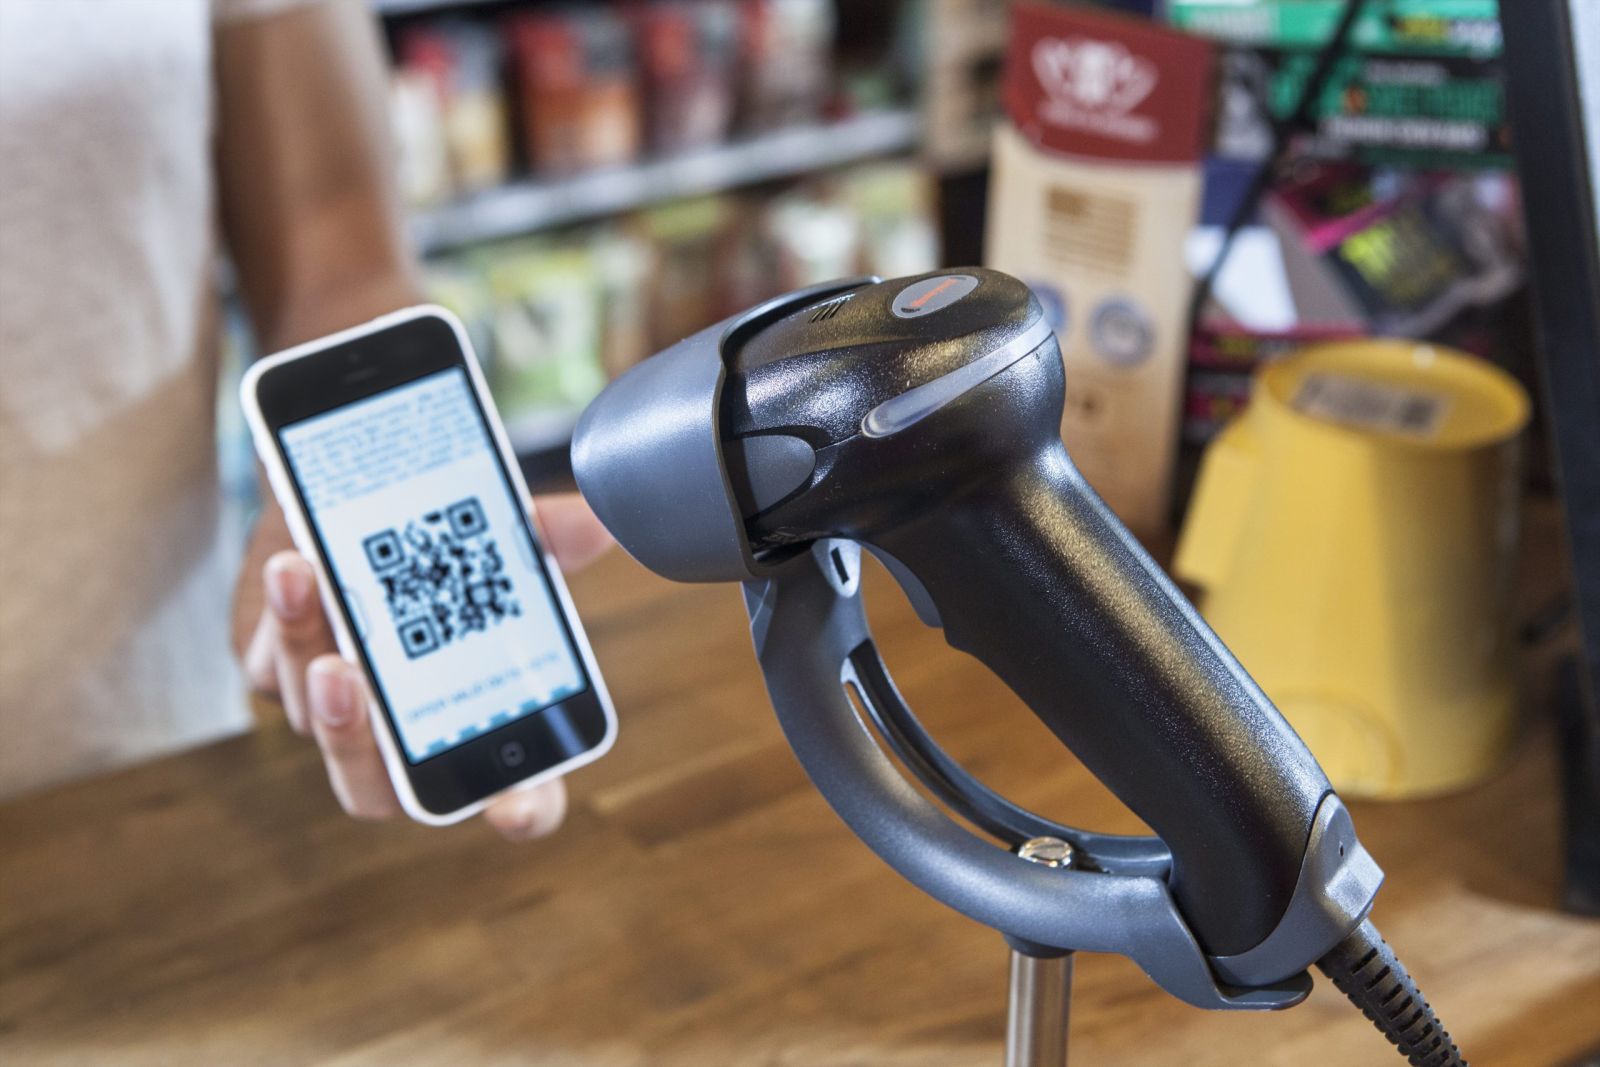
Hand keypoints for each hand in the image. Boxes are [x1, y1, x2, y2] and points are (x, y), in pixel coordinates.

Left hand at [234, 493, 613, 838]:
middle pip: (372, 790)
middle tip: (348, 675)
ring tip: (308, 582)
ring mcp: (340, 715)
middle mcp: (404, 741)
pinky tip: (294, 571)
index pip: (515, 794)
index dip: (521, 810)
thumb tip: (591, 523)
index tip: (514, 811)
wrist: (357, 524)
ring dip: (309, 655)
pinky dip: (285, 620)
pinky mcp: (285, 675)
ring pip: (314, 720)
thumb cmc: (442, 562)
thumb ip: (539, 542)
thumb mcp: (497, 546)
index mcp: (480, 724)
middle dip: (353, 738)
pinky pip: (277, 669)